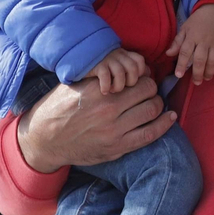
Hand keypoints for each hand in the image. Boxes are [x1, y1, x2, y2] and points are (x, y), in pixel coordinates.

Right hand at [15, 75, 174, 172]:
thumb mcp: (74, 85)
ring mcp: (115, 131)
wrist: (44, 140)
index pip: (136, 77)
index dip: (143, 76)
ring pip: (152, 110)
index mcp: (98, 91)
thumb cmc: (57, 109)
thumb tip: (126, 66)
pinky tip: (169, 118)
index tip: (141, 77)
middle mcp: (108, 110)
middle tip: (148, 90)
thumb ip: (99, 77)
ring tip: (153, 103)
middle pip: (148, 92)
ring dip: (157, 105)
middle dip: (151, 88)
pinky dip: (164, 125)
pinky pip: (149, 135)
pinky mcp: (118, 148)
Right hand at [91, 48, 147, 93]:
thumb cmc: (98, 67)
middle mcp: (116, 54)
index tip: (131, 83)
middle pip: (133, 67)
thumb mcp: (115, 64)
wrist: (77, 58)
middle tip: (123, 89)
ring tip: (113, 91)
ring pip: (120, 72)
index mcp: (123, 54)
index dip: (139, 73)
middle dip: (130, 82)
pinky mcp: (95, 65)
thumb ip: (129, 67)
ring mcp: (106, 59)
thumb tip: (147, 74)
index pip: (140, 61)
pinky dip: (106, 86)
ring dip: (118, 85)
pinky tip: (104, 91)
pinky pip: (105, 75)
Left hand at [165, 3, 213, 84]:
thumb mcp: (185, 28)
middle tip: (196, 82)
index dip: (181, 65)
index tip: (178, 75)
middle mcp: (204, 40)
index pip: (185, 52)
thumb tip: (168, 54)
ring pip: (213, 61)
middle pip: (200, 60)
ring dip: (209, 72)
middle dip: (197, 74)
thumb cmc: (198, 21)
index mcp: (192, 36)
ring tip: (206, 78)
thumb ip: (177, 42)